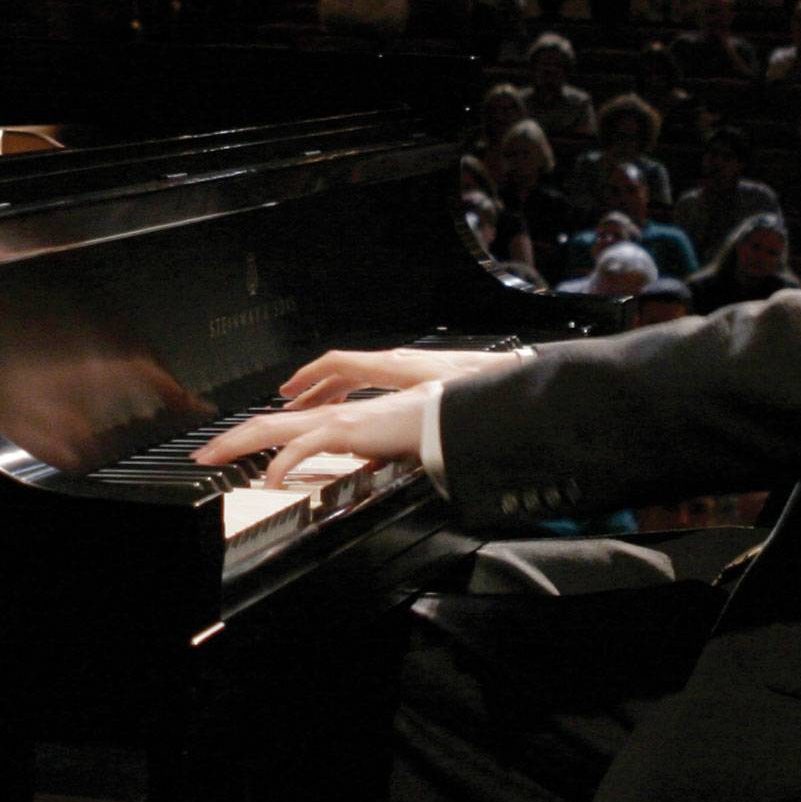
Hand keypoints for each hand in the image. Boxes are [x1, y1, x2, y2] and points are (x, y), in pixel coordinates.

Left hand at [193, 388, 429, 489]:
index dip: (247, 437)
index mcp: (327, 421)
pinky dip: (280, 465)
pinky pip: (301, 449)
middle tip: (201, 455)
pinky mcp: (342, 431)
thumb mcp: (370, 447)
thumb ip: (351, 454)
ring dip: (238, 444)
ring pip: (271, 430)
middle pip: (262, 425)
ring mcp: (330, 421)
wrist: (436, 418)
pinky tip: (268, 482)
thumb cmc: (409, 431)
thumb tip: (342, 466)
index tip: (224, 450)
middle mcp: (322, 416)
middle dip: (228, 440)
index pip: (276, 426)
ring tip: (214, 459)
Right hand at [276, 344, 522, 410]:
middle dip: (311, 388)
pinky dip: (357, 392)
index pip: (339, 364)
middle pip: (342, 369)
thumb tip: (367, 439)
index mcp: (396, 365)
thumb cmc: (481, 386)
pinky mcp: (422, 375)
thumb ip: (399, 421)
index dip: (309, 378)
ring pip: (359, 375)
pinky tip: (356, 410)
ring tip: (313, 408)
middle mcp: (398, 362)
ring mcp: (409, 367)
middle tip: (288, 405)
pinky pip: (377, 380)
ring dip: (332, 391)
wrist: (513, 379)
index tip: (287, 394)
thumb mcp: (435, 404)